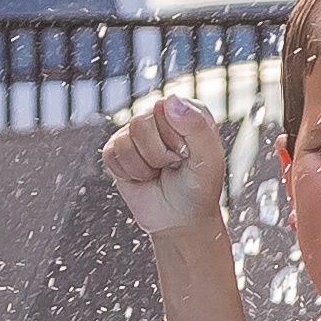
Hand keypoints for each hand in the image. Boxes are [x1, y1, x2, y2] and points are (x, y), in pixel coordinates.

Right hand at [98, 93, 229, 231]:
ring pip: (124, 142)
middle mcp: (159, 116)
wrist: (180, 219)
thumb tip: (168, 100)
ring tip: (158, 172)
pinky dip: (128, 173)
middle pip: (140, 124)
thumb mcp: (209, 160)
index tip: (186, 154)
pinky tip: (143, 177)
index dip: (174, 137)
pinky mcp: (117, 150)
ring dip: (144, 167)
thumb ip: (196, 127)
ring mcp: (136, 132)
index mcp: (186, 110)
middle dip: (158, 155)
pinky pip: (111, 156)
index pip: (164, 108)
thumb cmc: (198, 189)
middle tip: (172, 166)